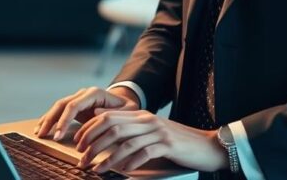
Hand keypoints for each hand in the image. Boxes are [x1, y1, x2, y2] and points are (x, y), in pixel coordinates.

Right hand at [35, 86, 139, 141]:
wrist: (124, 103)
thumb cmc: (126, 109)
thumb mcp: (126, 111)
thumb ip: (112, 112)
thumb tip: (96, 113)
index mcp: (95, 93)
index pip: (74, 105)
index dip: (65, 120)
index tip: (59, 135)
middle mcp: (84, 93)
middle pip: (63, 104)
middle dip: (52, 120)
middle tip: (43, 135)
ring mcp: (78, 98)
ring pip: (58, 106)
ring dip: (48, 119)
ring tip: (39, 133)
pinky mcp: (75, 106)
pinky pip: (60, 111)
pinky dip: (51, 119)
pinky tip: (42, 127)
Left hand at [74, 110, 228, 173]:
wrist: (208, 145)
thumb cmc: (178, 142)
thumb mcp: (152, 131)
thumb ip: (129, 127)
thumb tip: (102, 125)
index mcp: (141, 115)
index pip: (108, 116)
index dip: (90, 129)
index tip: (78, 143)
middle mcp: (147, 120)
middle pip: (112, 126)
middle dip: (93, 143)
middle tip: (81, 158)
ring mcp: (158, 132)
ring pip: (125, 142)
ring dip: (107, 157)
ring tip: (96, 169)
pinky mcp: (167, 145)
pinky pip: (143, 153)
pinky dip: (129, 162)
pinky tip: (121, 171)